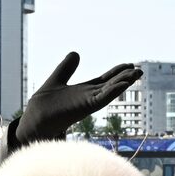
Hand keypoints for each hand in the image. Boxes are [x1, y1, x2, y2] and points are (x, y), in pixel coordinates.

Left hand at [16, 53, 140, 144]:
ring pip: (110, 92)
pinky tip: (123, 84)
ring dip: (123, 84)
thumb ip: (66, 68)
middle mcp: (88, 98)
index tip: (129, 64)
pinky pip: (101, 99)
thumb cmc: (43, 107)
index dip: (116, 72)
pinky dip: (113, 92)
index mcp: (84, 91)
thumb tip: (76, 53)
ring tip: (137, 75)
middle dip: (125, 78)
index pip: (104, 80)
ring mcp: (87, 103)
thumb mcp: (56, 80)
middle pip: (111, 86)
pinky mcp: (84, 108)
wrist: (33, 122)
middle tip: (140, 70)